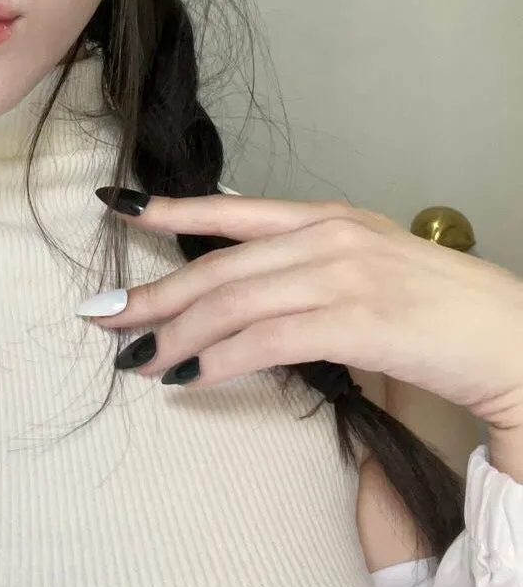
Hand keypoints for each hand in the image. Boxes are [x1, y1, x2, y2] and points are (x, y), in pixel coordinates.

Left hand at [79, 190, 522, 432]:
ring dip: (174, 336)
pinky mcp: (355, 322)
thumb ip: (302, 264)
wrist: (509, 337)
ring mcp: (339, 276)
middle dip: (152, 295)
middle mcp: (324, 237)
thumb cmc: (434, 306)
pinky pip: (265, 341)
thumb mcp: (363, 263)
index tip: (114, 208)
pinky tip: (188, 378)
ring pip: (230, 304)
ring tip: (137, 360)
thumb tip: (238, 291)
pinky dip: (218, 360)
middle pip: (215, 267)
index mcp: (323, 218)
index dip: (166, 209)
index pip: (228, 210)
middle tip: (103, 316)